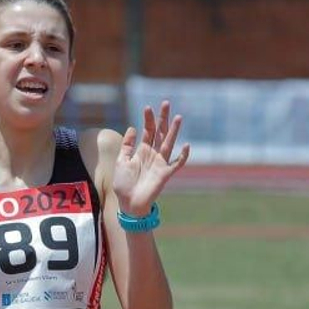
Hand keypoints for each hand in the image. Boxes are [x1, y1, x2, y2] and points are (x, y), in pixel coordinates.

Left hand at [112, 102, 189, 217]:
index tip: (147, 107)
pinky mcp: (165, 174)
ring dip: (173, 131)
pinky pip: (176, 164)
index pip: (148, 131)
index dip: (148, 119)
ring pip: (168, 143)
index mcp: (142, 151)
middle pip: (160, 133)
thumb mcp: (121, 161)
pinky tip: (187, 146)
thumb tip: (132, 127)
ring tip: (178, 117)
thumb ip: (127, 145)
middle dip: (162, 119)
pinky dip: (183, 156)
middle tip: (166, 103)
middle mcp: (153, 154)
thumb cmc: (124, 184)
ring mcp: (160, 163)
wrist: (128, 204)